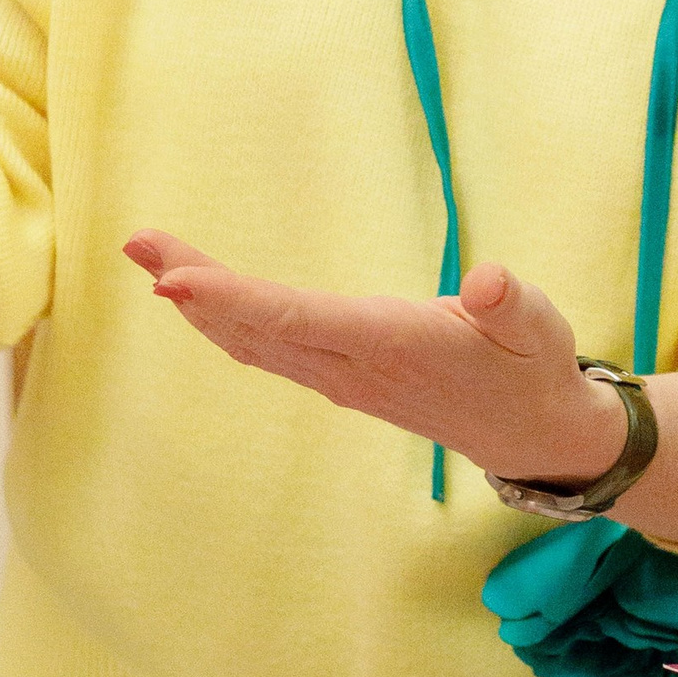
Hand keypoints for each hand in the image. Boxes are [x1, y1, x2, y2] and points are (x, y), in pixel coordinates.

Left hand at [125, 240, 629, 485]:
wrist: (530, 433)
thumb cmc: (532, 366)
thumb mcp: (539, 326)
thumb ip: (509, 303)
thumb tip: (488, 280)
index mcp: (393, 344)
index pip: (297, 319)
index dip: (233, 299)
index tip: (175, 281)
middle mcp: (353, 367)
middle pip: (256, 327)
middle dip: (194, 286)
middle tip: (138, 242)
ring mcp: (341, 377)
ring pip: (253, 340)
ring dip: (199, 301)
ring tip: (150, 254)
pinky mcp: (340, 377)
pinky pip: (266, 349)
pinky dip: (224, 320)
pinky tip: (196, 298)